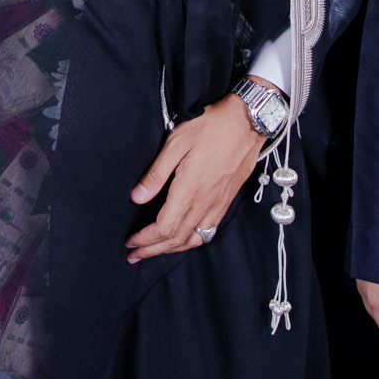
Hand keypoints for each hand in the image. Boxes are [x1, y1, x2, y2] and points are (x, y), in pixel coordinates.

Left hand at [124, 90, 266, 262]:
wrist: (248, 123)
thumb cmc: (211, 127)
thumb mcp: (176, 143)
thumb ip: (156, 174)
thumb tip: (137, 198)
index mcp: (189, 191)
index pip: (164, 228)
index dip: (144, 240)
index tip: (130, 242)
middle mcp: (205, 203)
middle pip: (176, 239)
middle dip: (152, 251)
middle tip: (134, 255)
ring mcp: (217, 205)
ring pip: (193, 240)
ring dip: (171, 250)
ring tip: (154, 251)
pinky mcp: (226, 202)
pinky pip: (207, 232)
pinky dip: (191, 242)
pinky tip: (182, 239)